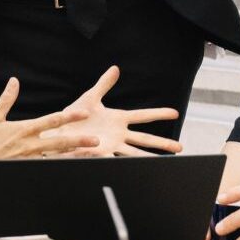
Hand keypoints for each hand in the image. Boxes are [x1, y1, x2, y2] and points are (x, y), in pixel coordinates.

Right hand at [0, 78, 102, 159]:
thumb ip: (6, 100)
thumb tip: (14, 81)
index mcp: (23, 129)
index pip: (51, 121)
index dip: (69, 117)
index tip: (84, 114)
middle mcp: (29, 145)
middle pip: (58, 142)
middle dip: (78, 141)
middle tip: (96, 141)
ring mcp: (28, 159)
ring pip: (55, 158)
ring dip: (73, 156)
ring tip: (89, 156)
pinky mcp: (24, 169)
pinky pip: (45, 168)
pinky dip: (58, 168)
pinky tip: (70, 168)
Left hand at [39, 67, 182, 156]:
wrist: (58, 131)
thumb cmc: (74, 116)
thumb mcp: (90, 98)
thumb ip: (103, 84)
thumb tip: (115, 68)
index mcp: (118, 119)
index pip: (143, 116)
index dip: (159, 114)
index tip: (176, 113)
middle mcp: (119, 134)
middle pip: (145, 139)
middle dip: (162, 144)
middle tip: (180, 148)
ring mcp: (111, 145)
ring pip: (135, 153)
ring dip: (149, 158)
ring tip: (164, 163)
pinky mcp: (100, 154)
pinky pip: (113, 160)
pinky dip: (123, 165)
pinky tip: (136, 170)